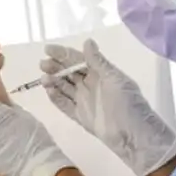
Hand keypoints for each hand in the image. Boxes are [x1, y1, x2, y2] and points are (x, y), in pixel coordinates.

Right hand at [41, 39, 175, 175]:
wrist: (133, 135)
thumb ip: (98, 62)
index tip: (47, 50)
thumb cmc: (128, 103)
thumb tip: (87, 41)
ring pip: (64, 88)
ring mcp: (85, 101)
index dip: (63, 54)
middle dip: (55, 67)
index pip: (78, 60)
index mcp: (100, 74)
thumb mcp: (114, 79)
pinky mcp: (80, 116)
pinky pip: (65, 105)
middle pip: (69, 73)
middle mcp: (91, 85)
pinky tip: (48, 91)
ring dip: (53, 82)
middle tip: (42, 64)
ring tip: (43, 79)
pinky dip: (56, 98)